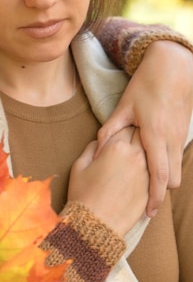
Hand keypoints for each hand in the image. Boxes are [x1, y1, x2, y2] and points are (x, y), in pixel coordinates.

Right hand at [68, 127, 148, 236]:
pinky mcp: (151, 189)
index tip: (119, 133)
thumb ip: (91, 148)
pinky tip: (136, 177)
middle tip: (128, 143)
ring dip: (145, 153)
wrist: (95, 225)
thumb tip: (100, 142)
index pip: (126, 126)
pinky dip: (148, 171)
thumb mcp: (79, 166)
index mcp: (116, 146)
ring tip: (133, 160)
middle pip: (143, 137)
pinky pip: (154, 174)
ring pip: (152, 154)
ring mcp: (147, 173)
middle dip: (137, 137)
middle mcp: (136, 157)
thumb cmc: (83, 194)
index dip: (122, 128)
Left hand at [97, 41, 192, 216]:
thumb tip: (98, 148)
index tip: (148, 213)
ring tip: (146, 184)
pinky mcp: (183, 133)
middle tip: (143, 200)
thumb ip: (110, 129)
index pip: (159, 176)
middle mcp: (172, 140)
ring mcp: (180, 137)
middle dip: (161, 192)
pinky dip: (168, 166)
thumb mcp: (124, 106)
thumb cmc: (146, 86)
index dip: (155, 198)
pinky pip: (177, 158)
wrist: (174, 68)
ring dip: (165, 179)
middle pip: (172, 180)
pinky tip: (153, 165)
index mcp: (155, 135)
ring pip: (177, 169)